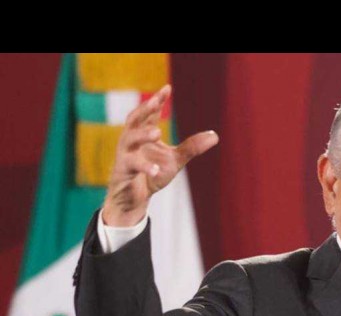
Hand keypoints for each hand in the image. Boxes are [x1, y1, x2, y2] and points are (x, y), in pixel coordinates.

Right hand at [102, 84, 218, 226]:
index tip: (167, 88)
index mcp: (142, 134)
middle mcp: (131, 141)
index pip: (149, 113)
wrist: (133, 199)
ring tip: (156, 132)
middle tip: (156, 102)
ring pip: (129, 139)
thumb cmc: (151, 174)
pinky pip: (131, 166)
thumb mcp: (175, 160)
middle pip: (134, 120)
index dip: (157, 101)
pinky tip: (155, 170)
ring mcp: (124, 155)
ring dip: (142, 134)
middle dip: (144, 110)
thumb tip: (215, 135)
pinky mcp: (122, 172)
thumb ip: (191, 147)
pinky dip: (144, 167)